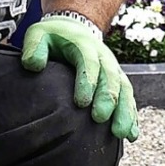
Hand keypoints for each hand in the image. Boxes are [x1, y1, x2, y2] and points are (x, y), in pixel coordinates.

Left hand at [21, 15, 138, 141]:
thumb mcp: (38, 34)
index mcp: (84, 46)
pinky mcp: (118, 83)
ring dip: (124, 111)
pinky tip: (131, 135)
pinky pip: (128, 99)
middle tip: (100, 119)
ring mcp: (113, 71)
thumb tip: (33, 64)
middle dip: (107, 99)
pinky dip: (131, 116)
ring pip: (124, 91)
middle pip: (110, 79)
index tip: (81, 103)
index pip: (89, 63)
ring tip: (121, 133)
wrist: (73, 29)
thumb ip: (34, 47)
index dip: (87, 82)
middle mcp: (104, 58)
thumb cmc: (52, 37)